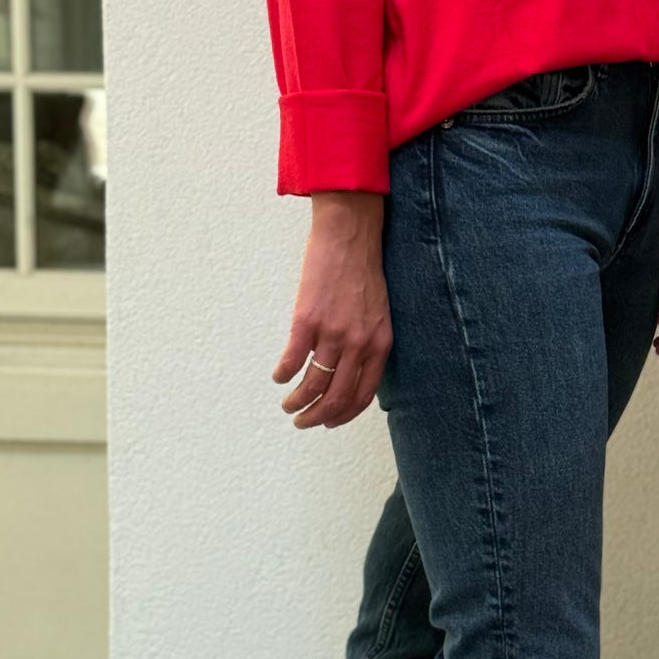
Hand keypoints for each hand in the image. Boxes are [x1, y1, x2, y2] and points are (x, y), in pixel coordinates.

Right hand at [273, 192, 392, 428]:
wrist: (349, 236)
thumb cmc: (363, 271)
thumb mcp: (379, 311)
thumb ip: (369, 341)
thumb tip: (352, 370)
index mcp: (379, 343)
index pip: (363, 394)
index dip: (344, 414)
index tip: (330, 422)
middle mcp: (358, 343)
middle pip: (336, 398)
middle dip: (317, 417)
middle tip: (302, 421)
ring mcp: (332, 333)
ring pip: (313, 385)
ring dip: (297, 402)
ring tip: (288, 405)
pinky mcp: (307, 321)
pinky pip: (292, 360)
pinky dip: (283, 374)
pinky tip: (278, 376)